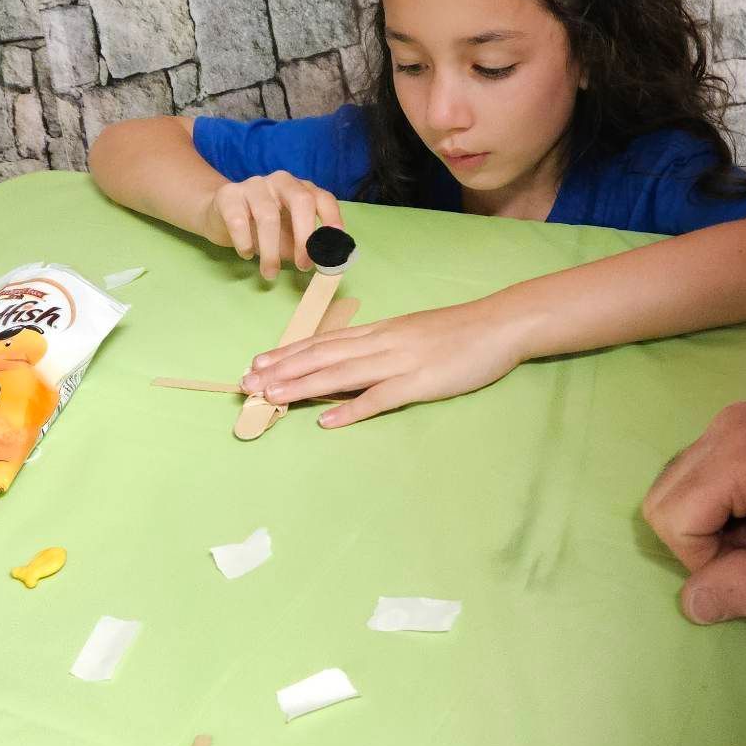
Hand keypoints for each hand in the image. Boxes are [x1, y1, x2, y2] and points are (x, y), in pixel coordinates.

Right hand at [199, 172, 342, 280]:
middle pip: (301, 201)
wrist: (218, 214)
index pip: (323, 199)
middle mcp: (281, 181)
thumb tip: (322, 264)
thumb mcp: (287, 237)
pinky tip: (246, 254)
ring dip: (271, 251)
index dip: (332, 220)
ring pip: (268, 216)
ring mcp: (254, 185)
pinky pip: (239, 221)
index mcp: (301, 189)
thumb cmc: (260, 227)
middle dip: (305, 236)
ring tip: (270, 273)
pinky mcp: (228, 195)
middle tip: (303, 266)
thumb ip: (304, 247)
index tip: (335, 247)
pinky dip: (245, 243)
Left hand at [241, 301, 524, 426]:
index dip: (289, 353)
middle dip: (283, 370)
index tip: (258, 362)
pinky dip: (352, 409)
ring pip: (341, 374)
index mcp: (379, 332)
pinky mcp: (420, 383)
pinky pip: (380, 398)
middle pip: (323, 356)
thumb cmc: (457, 332)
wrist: (498, 325)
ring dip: (303, 386)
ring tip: (272, 395)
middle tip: (247, 382)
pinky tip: (327, 421)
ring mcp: (399, 362)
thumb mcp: (412, 333)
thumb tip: (350, 363)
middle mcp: (381, 343)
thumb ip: (381, 347)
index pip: (324, 342)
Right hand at [642, 401, 745, 622]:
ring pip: (676, 489)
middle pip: (663, 500)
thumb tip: (690, 605)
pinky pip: (699, 475)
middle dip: (704, 541)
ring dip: (713, 524)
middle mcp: (727, 427)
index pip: (672, 520)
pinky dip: (723, 505)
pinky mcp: (741, 425)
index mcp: (743, 454)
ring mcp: (732, 420)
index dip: (708, 559)